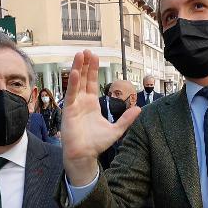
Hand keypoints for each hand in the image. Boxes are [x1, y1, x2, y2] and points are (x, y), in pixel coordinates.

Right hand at [61, 51, 140, 184]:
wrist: (85, 155)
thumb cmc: (96, 144)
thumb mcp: (116, 130)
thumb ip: (127, 119)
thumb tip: (139, 108)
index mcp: (92, 104)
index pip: (92, 83)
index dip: (93, 70)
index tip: (95, 57)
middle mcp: (82, 102)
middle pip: (84, 79)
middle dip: (85, 65)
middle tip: (86, 51)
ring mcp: (74, 105)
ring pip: (76, 83)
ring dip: (78, 69)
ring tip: (80, 55)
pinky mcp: (68, 111)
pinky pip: (71, 95)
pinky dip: (73, 84)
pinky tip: (76, 73)